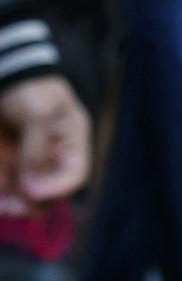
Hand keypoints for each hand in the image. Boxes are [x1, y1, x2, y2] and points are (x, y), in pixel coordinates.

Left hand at [0, 75, 91, 208]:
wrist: (6, 75)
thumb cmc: (29, 89)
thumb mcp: (37, 113)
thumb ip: (36, 148)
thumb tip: (31, 187)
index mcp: (71, 141)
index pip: (75, 174)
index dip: (58, 188)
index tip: (33, 192)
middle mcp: (52, 157)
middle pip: (51, 193)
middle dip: (32, 203)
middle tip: (12, 205)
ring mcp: (30, 164)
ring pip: (27, 197)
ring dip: (14, 204)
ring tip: (1, 204)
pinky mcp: (9, 167)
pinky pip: (8, 189)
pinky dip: (3, 196)